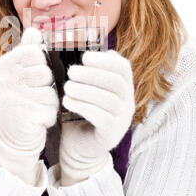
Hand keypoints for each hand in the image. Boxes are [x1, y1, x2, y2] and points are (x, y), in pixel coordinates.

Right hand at [0, 27, 58, 184]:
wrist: (13, 137)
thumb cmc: (21, 101)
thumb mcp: (20, 74)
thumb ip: (27, 51)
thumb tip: (34, 29)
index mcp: (2, 66)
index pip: (34, 52)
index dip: (40, 65)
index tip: (31, 78)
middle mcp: (3, 81)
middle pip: (44, 72)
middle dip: (46, 86)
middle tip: (33, 96)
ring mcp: (12, 98)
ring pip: (50, 91)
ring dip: (49, 101)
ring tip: (35, 107)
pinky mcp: (23, 116)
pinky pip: (51, 108)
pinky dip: (49, 116)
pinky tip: (36, 120)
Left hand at [59, 49, 134, 185]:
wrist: (79, 147)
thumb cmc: (81, 112)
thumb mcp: (86, 89)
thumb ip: (88, 72)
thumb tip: (80, 49)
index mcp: (123, 88)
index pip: (123, 68)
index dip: (105, 60)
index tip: (85, 57)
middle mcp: (128, 102)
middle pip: (117, 83)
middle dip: (93, 74)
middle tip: (71, 72)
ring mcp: (122, 119)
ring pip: (108, 100)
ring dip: (85, 90)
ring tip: (67, 87)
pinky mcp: (111, 134)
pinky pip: (101, 117)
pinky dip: (83, 106)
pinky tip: (68, 102)